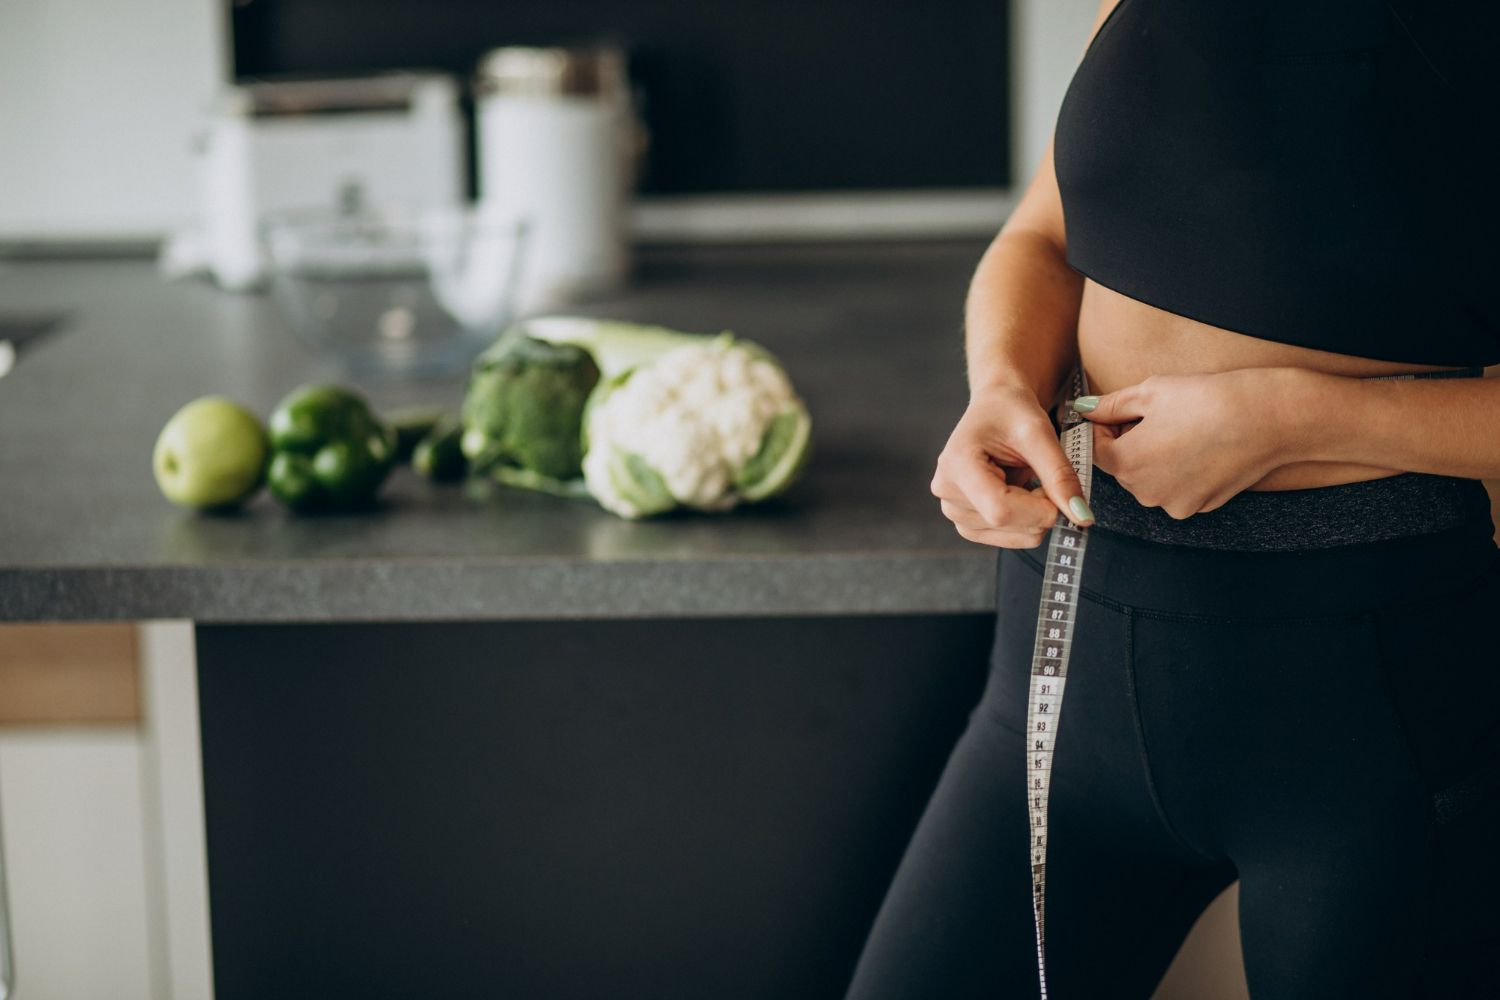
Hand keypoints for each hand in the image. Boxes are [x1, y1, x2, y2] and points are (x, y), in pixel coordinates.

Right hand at [931, 381, 1093, 548]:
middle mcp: (947, 493)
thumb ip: (1060, 475)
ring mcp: (954, 512)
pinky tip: (1020, 493)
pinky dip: (1027, 521)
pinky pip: (1010, 539)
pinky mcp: (966, 524)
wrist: (995, 407)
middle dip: (1041, 507)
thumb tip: (1082, 518)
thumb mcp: (1039, 433)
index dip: (1040, 510)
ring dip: (1034, 513)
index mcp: (956, 465)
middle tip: (1039, 473)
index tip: (1061, 493)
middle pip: (1008, 525)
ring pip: (1015, 537)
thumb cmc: (1011, 411)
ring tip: (1025, 479)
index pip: (1000, 511)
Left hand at [1071, 369, 1293, 518]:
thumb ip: (1110, 405)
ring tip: (1186, 429)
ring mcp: (1175, 504)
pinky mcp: (1201, 506)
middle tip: (1161, 416)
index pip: (1095, 449)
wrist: (1269, 418)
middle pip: (1124, 466)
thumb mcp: (1150, 392)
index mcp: (1125, 464)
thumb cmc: (1207, 399)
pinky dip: (1183, 470)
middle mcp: (1146, 493)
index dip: (1107, 426)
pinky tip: (1204, 446)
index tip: (1124, 411)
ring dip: (1157, 457)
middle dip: (1132, 442)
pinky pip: (1178, 487)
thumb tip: (1084, 409)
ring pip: (1151, 479)